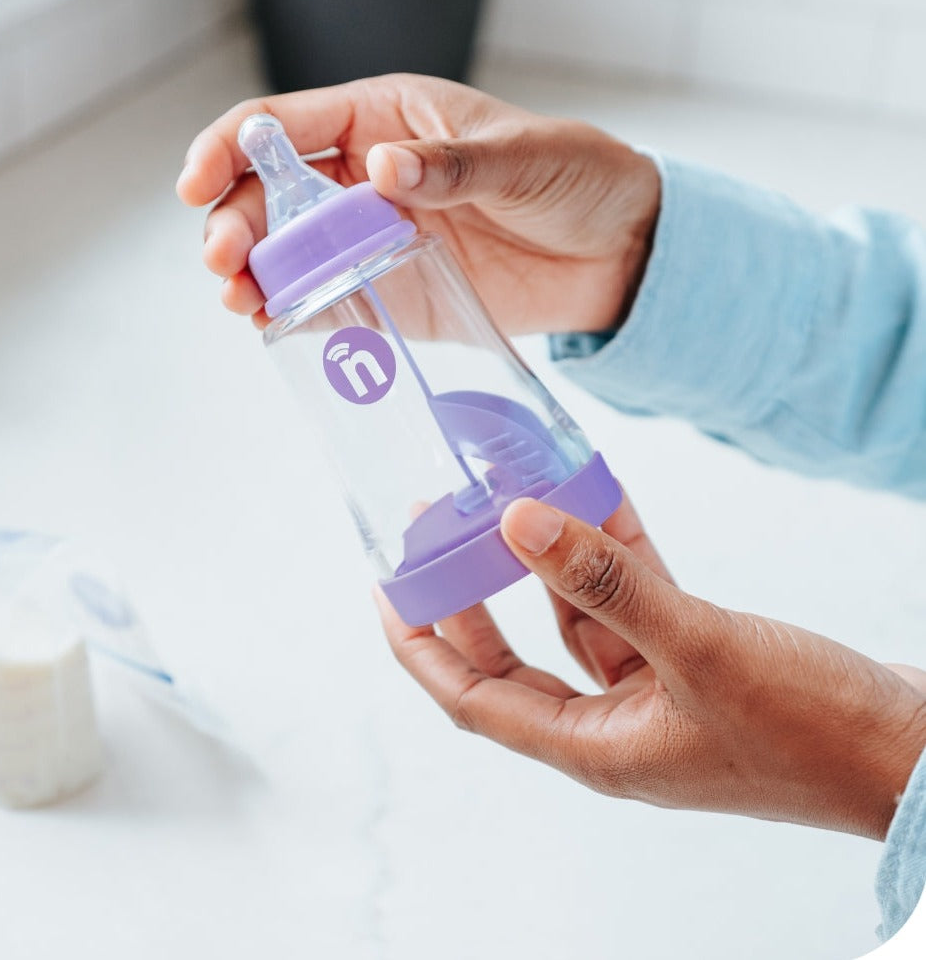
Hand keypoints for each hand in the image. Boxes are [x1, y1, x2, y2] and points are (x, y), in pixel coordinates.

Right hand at [176, 74, 659, 334]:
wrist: (617, 252)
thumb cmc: (575, 178)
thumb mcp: (521, 157)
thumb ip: (452, 165)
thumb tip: (384, 168)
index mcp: (386, 121)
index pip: (286, 125)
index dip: (231, 147)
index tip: (199, 181)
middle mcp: (366, 179)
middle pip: (271, 194)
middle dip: (235, 223)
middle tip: (226, 262)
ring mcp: (374, 239)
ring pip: (289, 251)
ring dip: (253, 274)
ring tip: (241, 300)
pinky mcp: (393, 291)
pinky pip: (329, 300)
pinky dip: (296, 313)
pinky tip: (274, 325)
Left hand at [377, 495, 925, 839]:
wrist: (918, 758)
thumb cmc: (816, 733)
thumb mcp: (698, 648)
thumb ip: (605, 583)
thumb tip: (517, 522)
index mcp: (593, 747)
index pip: (471, 698)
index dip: (418, 645)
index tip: (382, 589)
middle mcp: (611, 725)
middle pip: (510, 657)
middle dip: (470, 594)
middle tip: (435, 531)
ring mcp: (653, 693)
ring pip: (574, 619)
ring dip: (546, 561)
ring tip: (508, 496)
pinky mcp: (694, 663)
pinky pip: (634, 602)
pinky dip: (613, 557)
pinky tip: (593, 501)